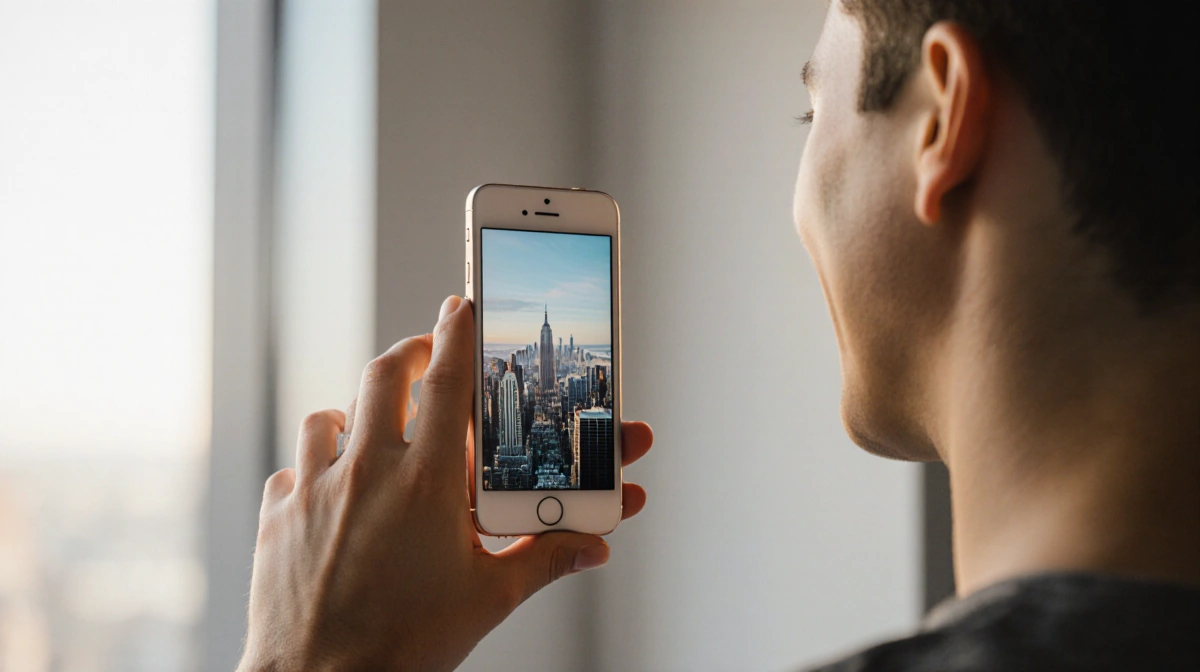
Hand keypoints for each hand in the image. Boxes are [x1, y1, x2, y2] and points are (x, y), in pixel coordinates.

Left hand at [238, 295, 652, 671]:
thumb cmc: (403, 647)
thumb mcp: (487, 598)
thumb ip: (544, 558)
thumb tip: (592, 544)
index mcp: (427, 483)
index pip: (449, 381)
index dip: (458, 332)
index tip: (462, 305)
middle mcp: (367, 471)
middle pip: (383, 375)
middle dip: (408, 355)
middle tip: (424, 359)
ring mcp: (316, 489)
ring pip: (329, 416)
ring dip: (355, 414)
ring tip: (373, 431)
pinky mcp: (279, 514)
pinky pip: (295, 470)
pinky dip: (315, 471)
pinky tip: (331, 497)